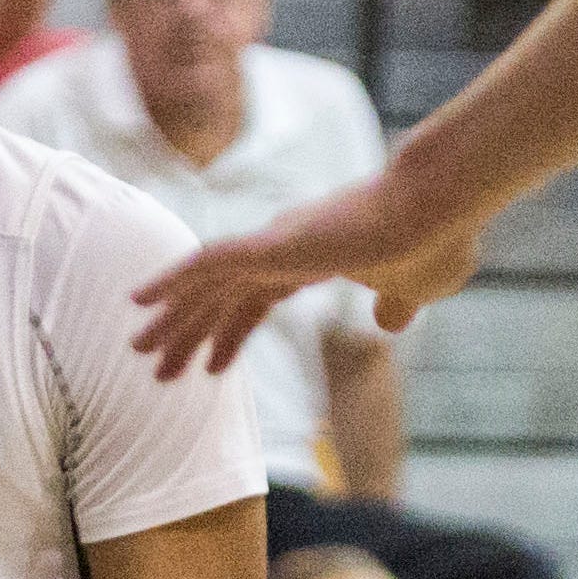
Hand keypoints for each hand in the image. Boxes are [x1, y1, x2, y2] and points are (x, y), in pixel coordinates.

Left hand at [135, 170, 490, 378]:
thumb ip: (397, 305)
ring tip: (137, 350)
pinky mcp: (271, 242)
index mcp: (315, 259)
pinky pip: (207, 261)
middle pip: (222, 295)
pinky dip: (172, 278)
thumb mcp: (417, 289)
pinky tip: (139, 299)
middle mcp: (286, 247)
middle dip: (188, 332)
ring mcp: (275, 242)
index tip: (210, 369)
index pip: (258, 300)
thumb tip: (390, 321)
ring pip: (207, 283)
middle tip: (154, 367)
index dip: (230, 334)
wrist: (440, 209)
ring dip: (170, 317)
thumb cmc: (436, 242)